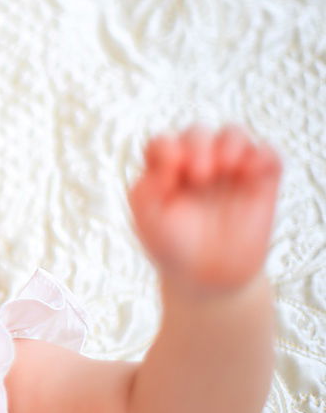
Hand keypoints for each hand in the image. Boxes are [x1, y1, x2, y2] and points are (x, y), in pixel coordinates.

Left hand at [128, 126, 280, 294]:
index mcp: (166, 170)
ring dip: (230, 143)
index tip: (170, 172)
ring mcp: (230, 170)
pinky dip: (261, 156)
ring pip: (233, 135)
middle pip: (197, 134)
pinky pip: (266, 154)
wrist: (208, 279)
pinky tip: (250, 174)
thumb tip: (167, 160)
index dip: (166, 149)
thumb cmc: (172, 247)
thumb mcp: (146, 221)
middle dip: (198, 146)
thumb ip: (145, 189)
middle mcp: (197, 164)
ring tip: (226, 167)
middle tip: (200, 176)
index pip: (164, 143)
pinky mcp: (260, 181)